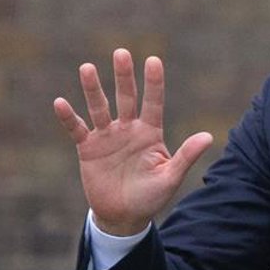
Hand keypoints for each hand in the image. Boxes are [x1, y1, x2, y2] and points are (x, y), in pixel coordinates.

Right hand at [53, 48, 214, 235]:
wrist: (124, 216)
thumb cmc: (151, 196)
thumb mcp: (170, 177)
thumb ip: (186, 155)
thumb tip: (208, 136)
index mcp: (150, 133)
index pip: (153, 102)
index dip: (153, 83)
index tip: (153, 60)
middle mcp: (128, 129)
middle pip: (125, 98)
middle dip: (124, 76)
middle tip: (121, 53)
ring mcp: (107, 136)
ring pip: (99, 107)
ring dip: (93, 89)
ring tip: (87, 68)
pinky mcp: (88, 148)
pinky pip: (77, 129)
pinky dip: (68, 117)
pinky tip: (60, 102)